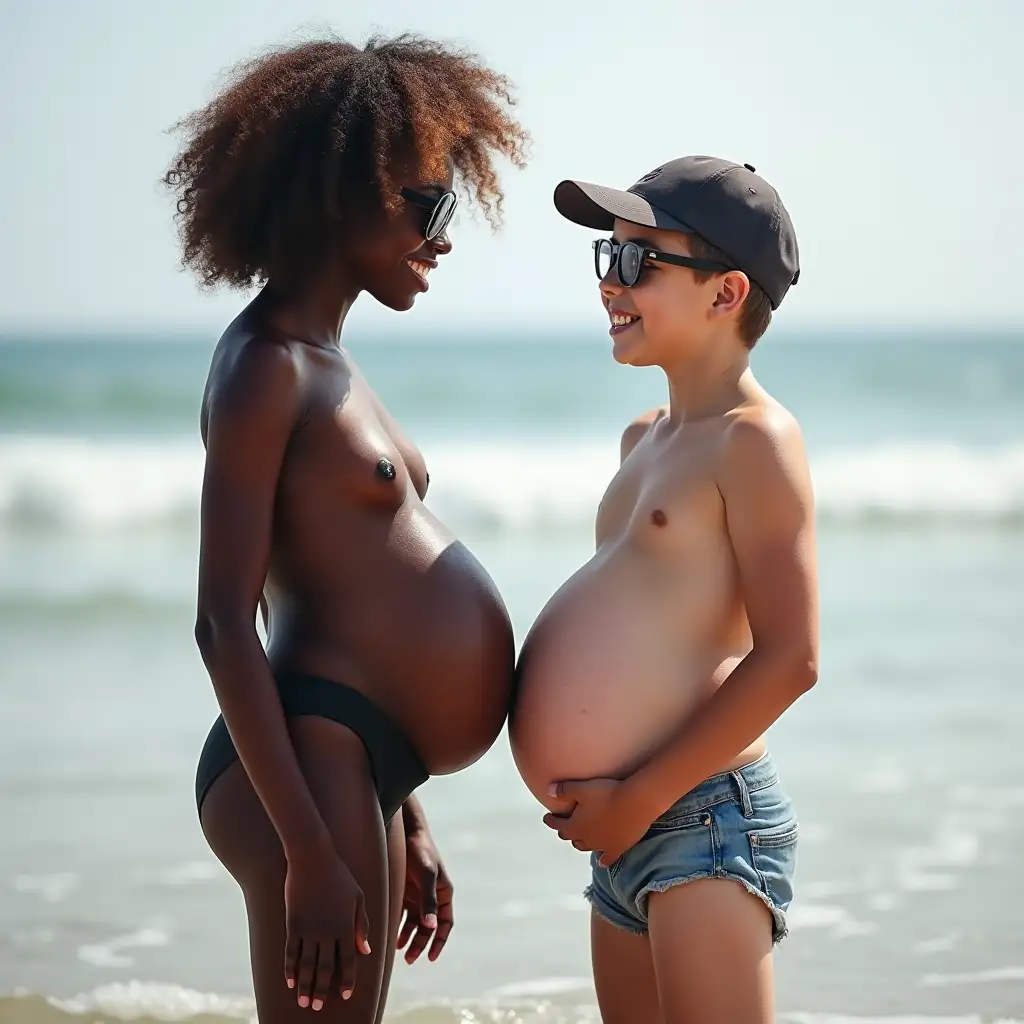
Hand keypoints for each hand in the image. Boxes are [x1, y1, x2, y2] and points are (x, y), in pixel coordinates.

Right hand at [283, 839, 370, 1009]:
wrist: (312, 855)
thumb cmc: (339, 874)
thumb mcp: (358, 896)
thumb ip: (361, 924)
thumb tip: (366, 950)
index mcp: (346, 925)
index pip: (348, 960)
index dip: (347, 980)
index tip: (345, 995)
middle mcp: (327, 930)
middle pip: (325, 967)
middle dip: (322, 989)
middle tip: (318, 1007)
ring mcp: (308, 927)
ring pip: (306, 964)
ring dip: (305, 985)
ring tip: (304, 1001)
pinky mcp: (292, 922)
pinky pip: (291, 951)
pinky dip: (290, 968)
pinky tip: (290, 980)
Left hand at [397, 825, 453, 963]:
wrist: (405, 831)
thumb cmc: (420, 851)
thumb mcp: (426, 874)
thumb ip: (428, 901)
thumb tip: (431, 927)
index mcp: (443, 892)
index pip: (445, 923)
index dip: (439, 941)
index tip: (430, 957)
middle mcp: (432, 896)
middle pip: (429, 927)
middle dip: (421, 944)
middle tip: (409, 959)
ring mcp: (418, 895)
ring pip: (416, 924)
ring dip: (409, 938)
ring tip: (399, 949)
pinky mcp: (405, 892)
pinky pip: (404, 915)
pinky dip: (399, 926)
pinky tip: (392, 936)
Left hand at [543, 778, 652, 866]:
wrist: (635, 803)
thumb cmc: (606, 793)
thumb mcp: (581, 788)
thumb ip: (564, 790)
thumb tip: (548, 790)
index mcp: (576, 825)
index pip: (559, 825)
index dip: (552, 821)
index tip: (547, 817)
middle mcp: (587, 839)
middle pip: (572, 838)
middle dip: (567, 831)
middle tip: (565, 825)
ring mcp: (603, 845)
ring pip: (587, 847)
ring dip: (581, 842)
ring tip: (580, 838)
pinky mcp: (619, 848)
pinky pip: (608, 858)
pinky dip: (603, 859)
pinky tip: (601, 861)